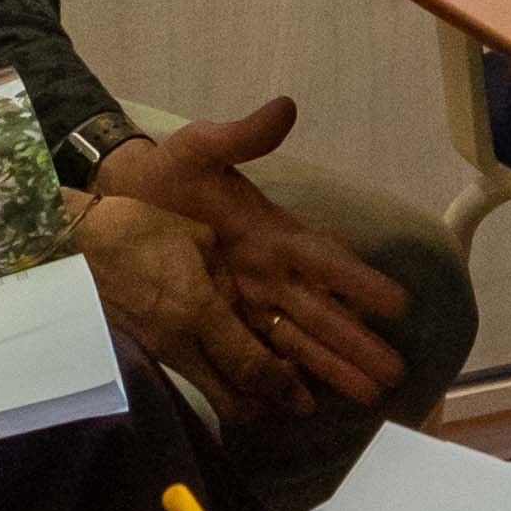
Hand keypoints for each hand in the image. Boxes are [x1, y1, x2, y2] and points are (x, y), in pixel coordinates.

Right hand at [72, 194, 276, 413]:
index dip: (283, 388)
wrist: (73, 244)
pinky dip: (214, 383)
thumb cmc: (140, 229)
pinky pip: (187, 379)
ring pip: (208, 395)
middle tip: (290, 399)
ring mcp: (156, 353)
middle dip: (266, 408)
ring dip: (240, 398)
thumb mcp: (200, 241)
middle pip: (230, 402)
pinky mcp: (140, 353)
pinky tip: (226, 365)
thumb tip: (246, 313)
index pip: (250, 366)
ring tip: (263, 384)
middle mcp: (178, 343)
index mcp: (198, 311)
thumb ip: (228, 282)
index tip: (306, 401)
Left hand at [93, 101, 408, 414]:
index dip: (360, 281)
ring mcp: (246, 299)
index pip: (325, 261)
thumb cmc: (165, 173)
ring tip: (367, 397)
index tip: (397, 303)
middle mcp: (269, 272)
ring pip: (296, 339)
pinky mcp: (216, 317)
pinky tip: (303, 403)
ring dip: (331, 367)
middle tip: (393, 374)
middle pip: (321, 313)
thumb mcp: (201, 148)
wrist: (113, 199)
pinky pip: (255, 352)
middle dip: (356, 343)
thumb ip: (242, 136)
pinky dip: (281, 377)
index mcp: (272, 233)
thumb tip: (285, 108)